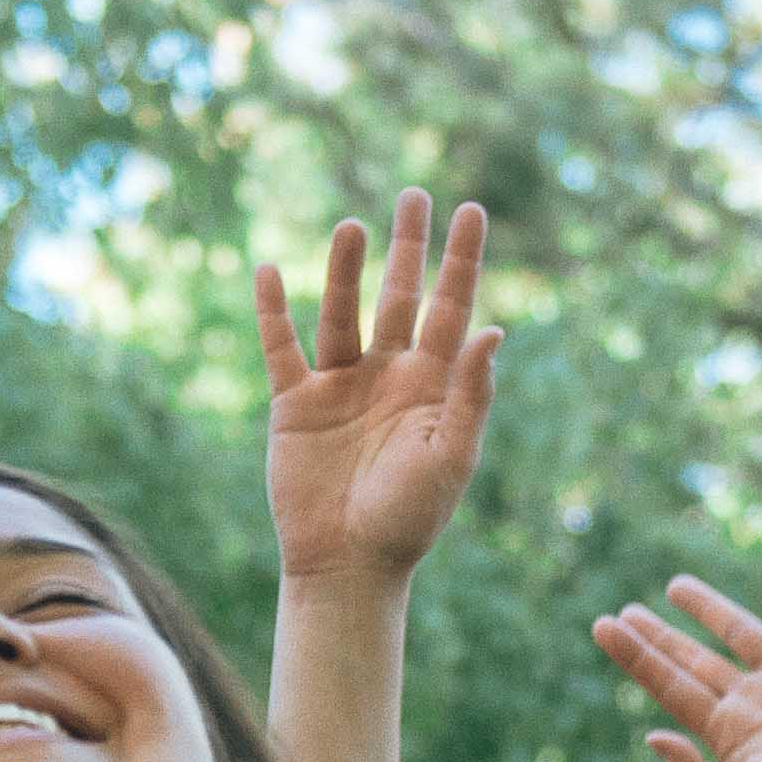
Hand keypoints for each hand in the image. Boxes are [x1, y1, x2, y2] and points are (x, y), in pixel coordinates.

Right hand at [258, 192, 496, 591]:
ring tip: (351, 225)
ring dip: (343, 270)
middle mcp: (387, 375)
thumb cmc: (408, 520)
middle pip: (400, 296)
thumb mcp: (449, 457)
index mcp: (431, 386)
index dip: (461, 260)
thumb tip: (493, 330)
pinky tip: (268, 271)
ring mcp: (340, 386)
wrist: (347, 566)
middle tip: (415, 194)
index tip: (472, 211)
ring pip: (341, 312)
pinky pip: (282, 347)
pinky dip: (273, 312)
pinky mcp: (295, 404)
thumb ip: (470, 394)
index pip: (451, 308)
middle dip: (408, 247)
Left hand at [593, 571, 761, 761]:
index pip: (671, 687)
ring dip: (711, 610)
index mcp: (731, 734)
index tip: (604, 626)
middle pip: (695, 660)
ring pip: (744, 633)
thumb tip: (650, 737)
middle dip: (659, 637)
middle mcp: (756, 703)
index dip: (636, 657)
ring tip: (675, 586)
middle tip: (623, 613)